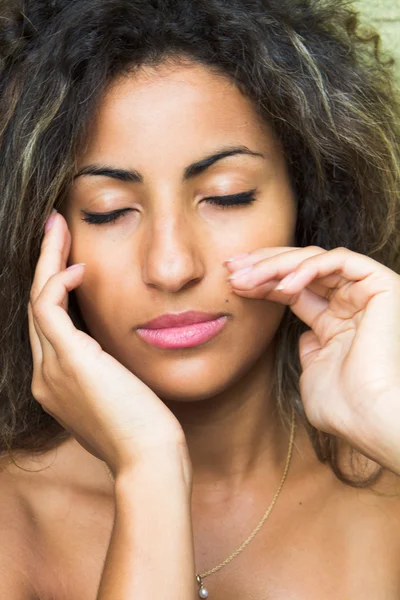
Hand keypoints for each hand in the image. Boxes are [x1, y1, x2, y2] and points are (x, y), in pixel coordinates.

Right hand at [28, 211, 186, 475]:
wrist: (149, 460)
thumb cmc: (144, 431)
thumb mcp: (118, 397)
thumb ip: (107, 374)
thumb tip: (115, 357)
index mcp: (56, 384)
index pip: (48, 326)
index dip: (53, 290)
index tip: (68, 261)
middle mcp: (45, 375)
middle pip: (36, 307)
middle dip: (45, 264)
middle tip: (55, 229)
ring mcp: (52, 368)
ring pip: (38, 300)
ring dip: (47, 261)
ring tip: (59, 228)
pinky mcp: (70, 360)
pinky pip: (49, 308)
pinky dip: (58, 281)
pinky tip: (79, 266)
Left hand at [225, 246, 399, 472]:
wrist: (367, 417)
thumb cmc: (341, 406)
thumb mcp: (312, 373)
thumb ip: (309, 349)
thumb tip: (304, 335)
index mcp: (337, 322)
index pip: (294, 288)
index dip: (263, 281)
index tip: (232, 281)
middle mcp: (352, 303)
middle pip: (302, 268)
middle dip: (263, 264)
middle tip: (231, 268)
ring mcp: (367, 293)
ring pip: (316, 259)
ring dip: (276, 265)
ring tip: (246, 279)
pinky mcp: (382, 286)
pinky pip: (340, 260)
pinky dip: (308, 269)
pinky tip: (282, 287)